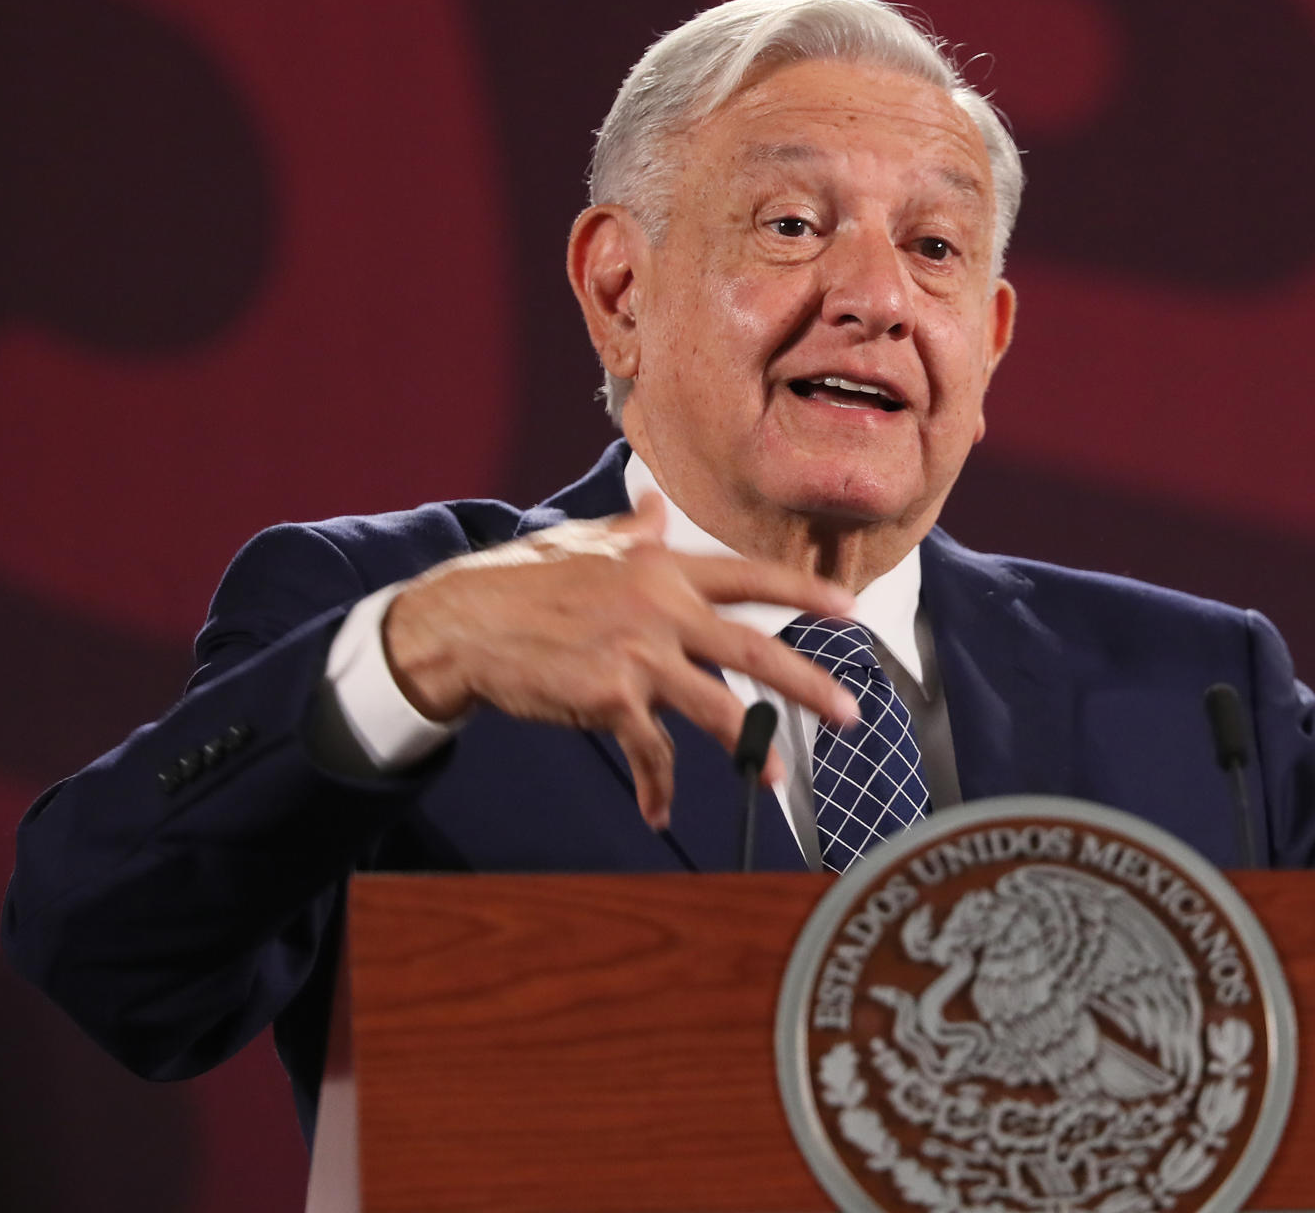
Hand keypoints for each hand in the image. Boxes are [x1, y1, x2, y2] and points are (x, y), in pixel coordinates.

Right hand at [381, 494, 859, 829]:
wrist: (465, 624)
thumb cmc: (522, 581)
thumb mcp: (583, 543)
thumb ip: (631, 530)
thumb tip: (655, 503)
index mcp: (661, 568)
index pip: (748, 577)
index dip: (802, 594)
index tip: (848, 610)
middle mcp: (659, 608)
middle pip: (752, 648)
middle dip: (807, 683)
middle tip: (850, 712)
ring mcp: (637, 655)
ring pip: (716, 706)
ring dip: (752, 747)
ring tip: (778, 777)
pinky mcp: (609, 699)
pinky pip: (652, 751)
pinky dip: (659, 786)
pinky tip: (659, 811)